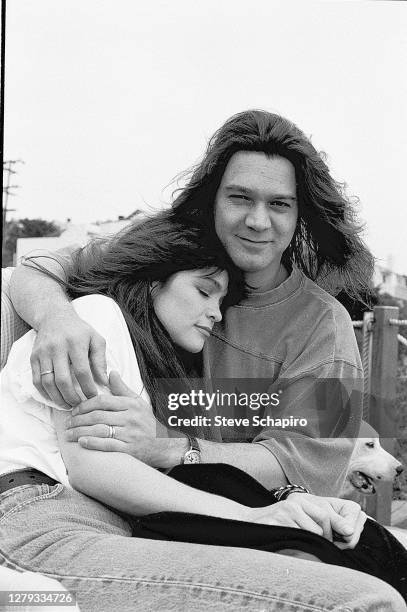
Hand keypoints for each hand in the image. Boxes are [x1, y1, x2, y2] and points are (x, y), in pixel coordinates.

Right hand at [31, 305, 107, 406]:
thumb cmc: (79, 331)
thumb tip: (104, 381)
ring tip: (68, 405)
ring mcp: (43, 352)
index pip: (82, 371)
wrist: (54, 317)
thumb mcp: (96, 339)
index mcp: (76, 342)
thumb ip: (101, 360)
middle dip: (72, 397)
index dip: (87, 387)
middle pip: (62, 380)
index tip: (93, 396)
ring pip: (47, 382)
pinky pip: (36, 380)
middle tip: (80, 405)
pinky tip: (55, 398)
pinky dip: (45, 393)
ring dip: (58, 398)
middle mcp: (57, 347)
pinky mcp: (33, 357)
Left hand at [66, 371, 178, 467]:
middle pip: (98, 416)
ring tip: (68, 434)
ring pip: (100, 430)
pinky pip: (108, 445)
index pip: (102, 401)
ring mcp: (130, 434)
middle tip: (67, 424)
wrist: (166, 445)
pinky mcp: (130, 450)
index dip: (85, 405)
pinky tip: (82, 442)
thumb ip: (122, 389)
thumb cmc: (149, 423)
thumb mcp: (138, 402)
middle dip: (79, 420)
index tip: (74, 410)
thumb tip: (111, 372)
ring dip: (81, 432)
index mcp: (131, 404)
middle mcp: (130, 418)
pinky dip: (93, 443)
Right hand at [242, 493, 366, 548]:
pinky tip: (291, 542)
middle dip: (327, 537)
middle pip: (324, 520)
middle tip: (321, 546)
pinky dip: (301, 544)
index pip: (327, 513)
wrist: (248, 525)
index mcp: (301, 500)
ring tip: (302, 543)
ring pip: (315, 531)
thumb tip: (349, 531)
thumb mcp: (298, 520)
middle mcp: (295, 502)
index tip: (340, 539)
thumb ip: (319, 523)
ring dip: (313, 542)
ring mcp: (287, 510)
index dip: (337, 528)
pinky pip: (302, 536)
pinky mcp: (280, 521)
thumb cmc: (277, 527)